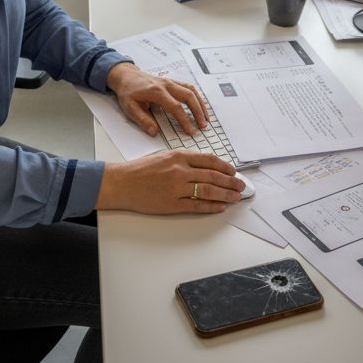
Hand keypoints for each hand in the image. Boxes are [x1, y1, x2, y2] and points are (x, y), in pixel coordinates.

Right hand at [96, 150, 243, 213]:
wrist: (121, 183)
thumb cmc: (140, 169)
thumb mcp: (164, 156)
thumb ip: (183, 159)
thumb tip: (205, 166)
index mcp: (178, 156)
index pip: (209, 160)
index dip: (225, 166)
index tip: (233, 171)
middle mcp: (180, 170)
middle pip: (213, 176)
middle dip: (230, 181)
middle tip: (241, 186)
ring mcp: (176, 188)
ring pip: (208, 190)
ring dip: (225, 194)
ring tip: (235, 197)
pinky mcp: (171, 204)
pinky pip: (196, 205)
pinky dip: (211, 206)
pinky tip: (220, 207)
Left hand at [105, 62, 208, 135]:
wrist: (126, 75)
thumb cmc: (128, 92)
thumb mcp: (130, 107)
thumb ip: (142, 120)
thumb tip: (154, 132)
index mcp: (157, 92)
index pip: (175, 107)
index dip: (185, 120)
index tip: (191, 131)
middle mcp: (166, 85)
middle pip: (188, 96)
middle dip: (198, 112)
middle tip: (203, 126)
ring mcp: (170, 81)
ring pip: (191, 90)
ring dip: (200, 104)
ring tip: (206, 118)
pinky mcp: (172, 81)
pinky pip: (188, 87)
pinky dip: (197, 96)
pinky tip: (200, 106)